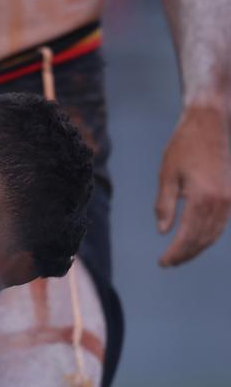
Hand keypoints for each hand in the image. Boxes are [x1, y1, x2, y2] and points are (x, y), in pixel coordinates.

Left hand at [155, 104, 230, 266]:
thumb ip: (165, 205)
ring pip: (214, 233)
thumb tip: (163, 231)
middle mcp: (220, 201)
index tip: (162, 263)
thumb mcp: (167, 175)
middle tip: (168, 263)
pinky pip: (221, 223)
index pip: (188, 236)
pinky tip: (196, 241)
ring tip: (179, 256)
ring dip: (197, 248)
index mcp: (203, 198)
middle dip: (185, 254)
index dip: (175, 252)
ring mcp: (229, 198)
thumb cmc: (184, 146)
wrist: (210, 123)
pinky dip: (209, 236)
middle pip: (203, 239)